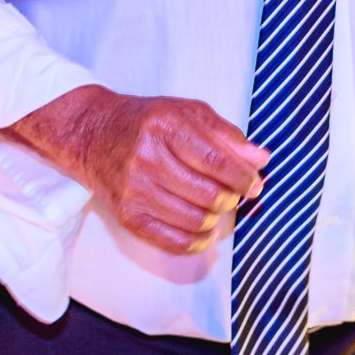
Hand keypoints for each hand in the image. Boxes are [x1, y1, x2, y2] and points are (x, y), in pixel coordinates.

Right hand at [12, 86, 266, 256]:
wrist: (94, 136)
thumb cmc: (148, 122)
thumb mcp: (187, 112)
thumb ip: (226, 134)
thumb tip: (260, 160)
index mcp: (165, 125)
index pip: (216, 160)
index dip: (243, 177)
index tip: (254, 183)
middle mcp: (146, 157)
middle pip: (208, 194)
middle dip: (231, 197)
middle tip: (233, 192)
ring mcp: (134, 190)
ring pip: (195, 220)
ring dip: (216, 217)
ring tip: (216, 205)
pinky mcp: (128, 216)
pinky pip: (174, 242)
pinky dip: (198, 241)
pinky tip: (205, 230)